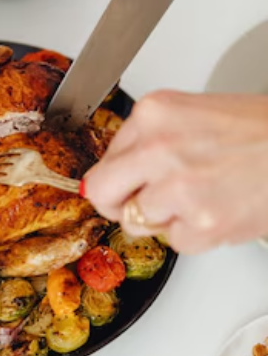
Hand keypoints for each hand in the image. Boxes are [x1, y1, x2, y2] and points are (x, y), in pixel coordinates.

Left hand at [82, 91, 267, 252]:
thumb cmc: (258, 130)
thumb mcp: (190, 113)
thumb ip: (146, 137)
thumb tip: (114, 169)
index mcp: (153, 113)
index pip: (104, 159)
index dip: (117, 176)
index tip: (126, 183)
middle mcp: (159, 148)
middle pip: (102, 193)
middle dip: (116, 203)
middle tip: (137, 203)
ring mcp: (179, 188)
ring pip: (136, 223)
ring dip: (162, 219)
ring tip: (195, 198)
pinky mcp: (202, 224)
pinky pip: (175, 243)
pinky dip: (193, 235)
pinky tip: (216, 209)